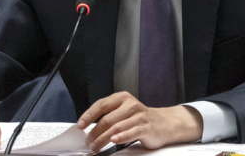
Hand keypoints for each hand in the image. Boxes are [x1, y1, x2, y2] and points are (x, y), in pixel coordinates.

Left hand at [76, 92, 202, 151]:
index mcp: (122, 98)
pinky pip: (131, 132)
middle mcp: (130, 105)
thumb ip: (109, 116)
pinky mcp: (146, 127)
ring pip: (116, 128)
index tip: (80, 125)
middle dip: (95, 133)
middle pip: (107, 119)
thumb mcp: (123, 111)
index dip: (89, 115)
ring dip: (103, 139)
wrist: (164, 123)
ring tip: (96, 147)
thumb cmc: (139, 118)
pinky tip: (114, 141)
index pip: (101, 105)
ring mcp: (139, 116)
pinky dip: (121, 137)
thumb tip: (88, 128)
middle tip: (89, 142)